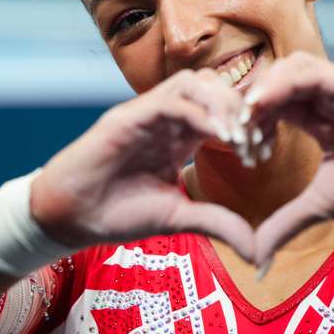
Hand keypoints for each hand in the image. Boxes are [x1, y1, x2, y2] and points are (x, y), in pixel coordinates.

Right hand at [29, 69, 255, 261]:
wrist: (69, 218)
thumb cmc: (118, 213)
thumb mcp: (179, 219)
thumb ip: (217, 223)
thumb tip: (258, 251)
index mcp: (180, 135)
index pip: (222, 110)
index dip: (248, 125)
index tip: (264, 153)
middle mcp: (165, 118)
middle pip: (214, 86)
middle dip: (241, 110)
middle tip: (256, 144)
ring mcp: (145, 113)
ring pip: (194, 83)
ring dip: (222, 105)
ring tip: (239, 138)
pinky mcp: (127, 116)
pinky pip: (170, 100)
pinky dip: (199, 112)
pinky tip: (219, 137)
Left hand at [247, 51, 333, 266]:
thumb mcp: (319, 205)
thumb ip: (284, 225)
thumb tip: (256, 263)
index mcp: (318, 116)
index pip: (272, 101)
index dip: (251, 120)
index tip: (242, 151)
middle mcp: (328, 96)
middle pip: (276, 79)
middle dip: (250, 103)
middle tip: (237, 136)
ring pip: (290, 67)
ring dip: (261, 90)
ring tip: (245, 121)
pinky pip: (308, 73)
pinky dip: (279, 85)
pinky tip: (260, 108)